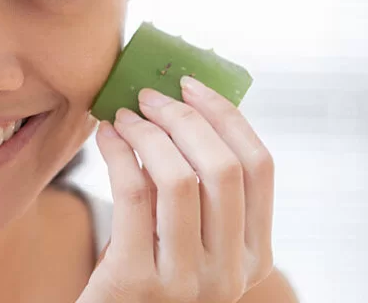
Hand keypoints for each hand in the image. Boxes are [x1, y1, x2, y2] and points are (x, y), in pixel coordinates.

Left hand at [78, 76, 274, 302]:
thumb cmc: (142, 277)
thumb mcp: (186, 241)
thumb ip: (198, 194)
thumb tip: (184, 107)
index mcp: (255, 257)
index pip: (260, 169)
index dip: (228, 117)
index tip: (192, 85)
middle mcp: (231, 274)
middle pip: (223, 167)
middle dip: (184, 118)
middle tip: (148, 96)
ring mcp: (188, 282)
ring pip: (179, 178)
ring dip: (148, 133)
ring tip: (122, 118)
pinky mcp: (139, 282)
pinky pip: (134, 195)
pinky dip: (119, 154)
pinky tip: (106, 138)